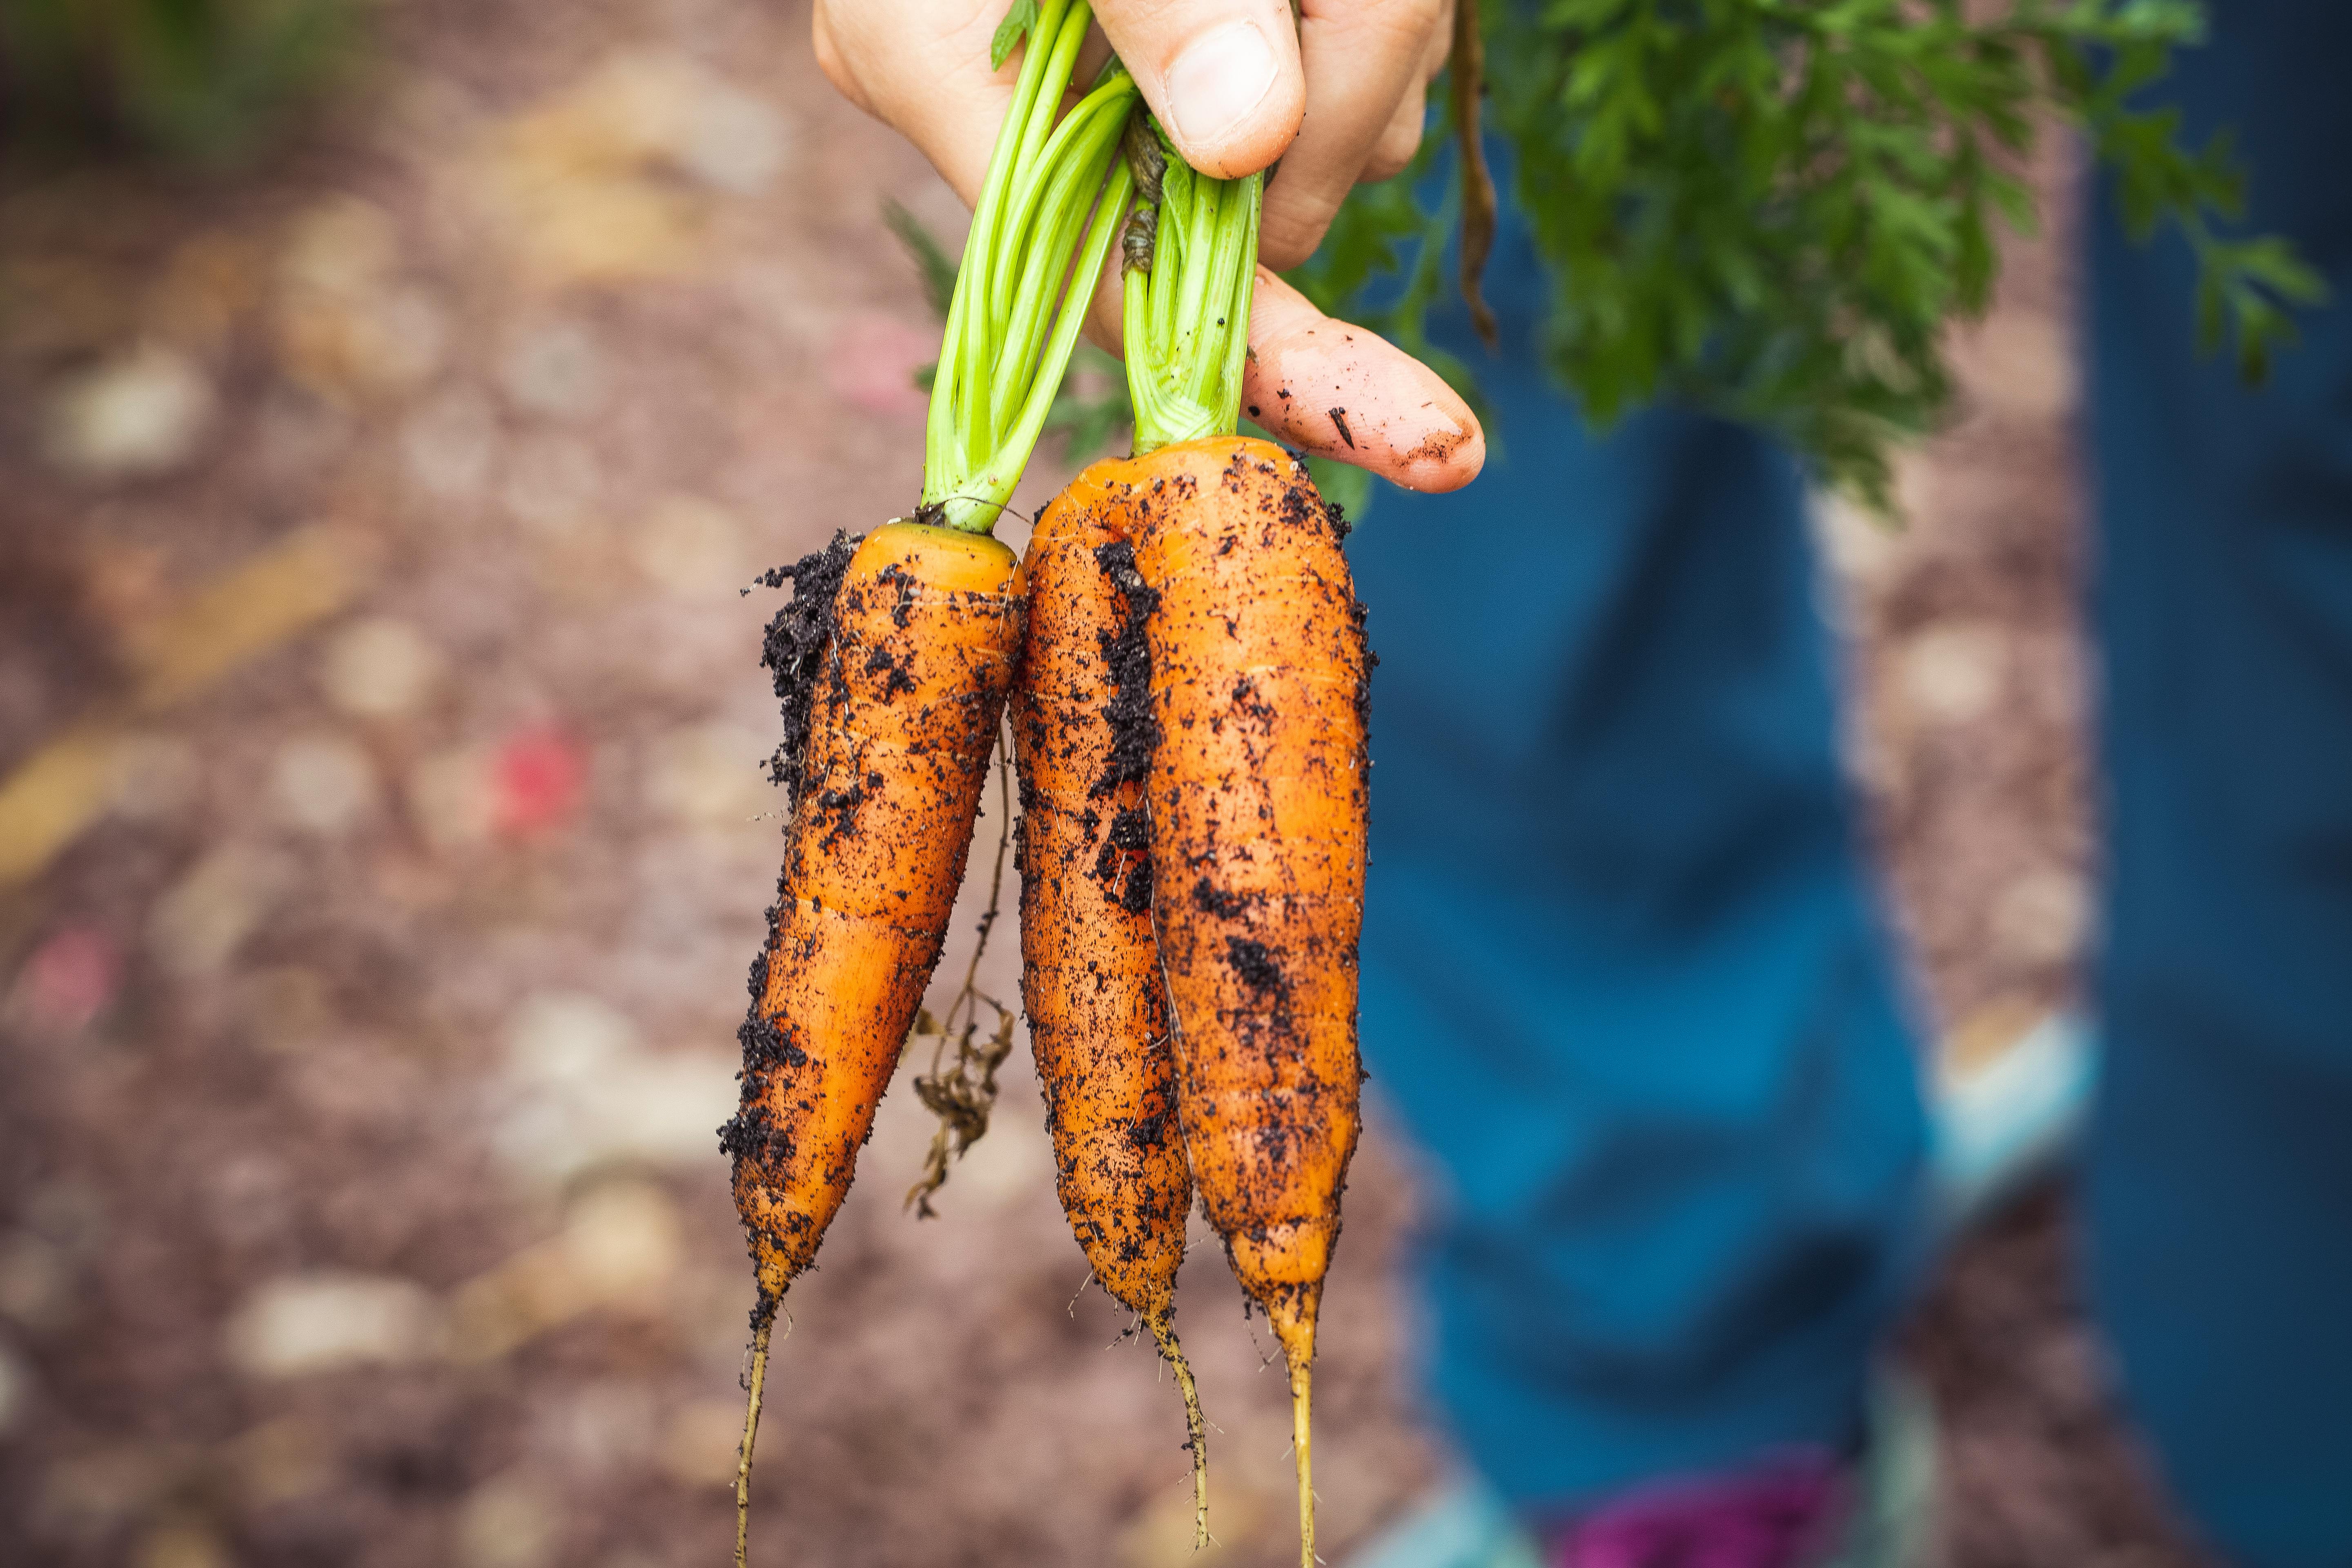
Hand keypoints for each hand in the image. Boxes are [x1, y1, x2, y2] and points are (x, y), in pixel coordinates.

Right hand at [815, 0, 1481, 492]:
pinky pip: (1342, 78)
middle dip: (1349, 96)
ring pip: (1326, 137)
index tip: (1431, 441)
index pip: (1127, 292)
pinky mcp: (1204, 43)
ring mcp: (1121, 79)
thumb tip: (1246, 143)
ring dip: (1375, 32)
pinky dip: (1373, 16)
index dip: (1285, 368)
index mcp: (938, 69)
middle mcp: (1024, 104)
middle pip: (1256, 209)